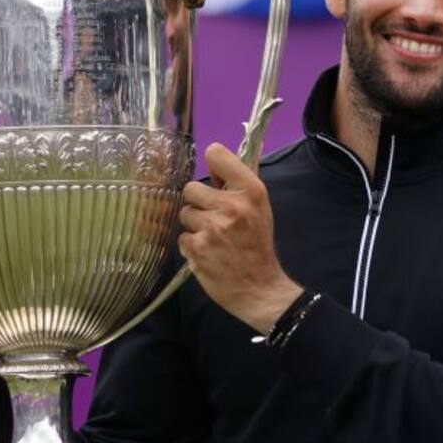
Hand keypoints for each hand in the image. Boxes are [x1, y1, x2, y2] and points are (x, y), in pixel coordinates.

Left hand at [179, 144, 302, 332]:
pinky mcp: (197, 247)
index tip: (216, 180)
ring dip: (195, 225)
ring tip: (213, 238)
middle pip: (191, 188)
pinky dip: (192, 245)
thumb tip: (214, 162)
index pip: (216, 154)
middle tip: (215, 218)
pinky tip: (208, 252)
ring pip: (185, 213)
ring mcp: (213, 227)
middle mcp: (232, 205)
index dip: (213, 166)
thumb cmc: (258, 245)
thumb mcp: (260, 209)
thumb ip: (238, 185)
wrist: (259, 288)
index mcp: (251, 191)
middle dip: (199, 203)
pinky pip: (182, 236)